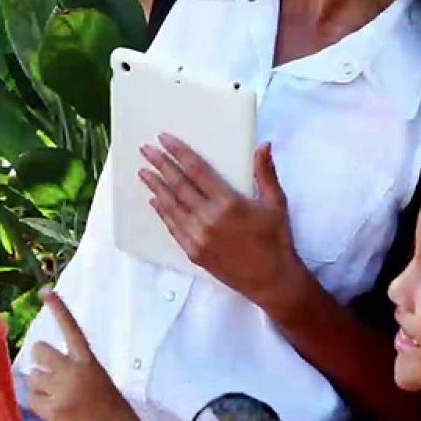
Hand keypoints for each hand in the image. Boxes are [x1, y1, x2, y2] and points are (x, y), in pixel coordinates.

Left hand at [25, 291, 147, 420]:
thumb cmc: (113, 411)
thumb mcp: (100, 380)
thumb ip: (77, 370)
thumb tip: (50, 368)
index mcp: (89, 362)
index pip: (72, 330)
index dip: (58, 309)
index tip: (46, 291)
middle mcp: (74, 373)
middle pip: (40, 351)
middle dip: (41, 361)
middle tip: (50, 374)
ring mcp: (62, 393)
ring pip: (33, 379)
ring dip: (40, 387)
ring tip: (59, 400)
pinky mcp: (53, 412)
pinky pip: (32, 400)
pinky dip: (39, 405)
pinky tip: (55, 412)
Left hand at [140, 136, 304, 310]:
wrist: (272, 281)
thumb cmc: (276, 240)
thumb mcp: (276, 203)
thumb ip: (265, 173)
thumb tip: (263, 145)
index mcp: (229, 203)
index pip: (197, 170)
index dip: (179, 153)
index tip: (164, 139)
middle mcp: (209, 219)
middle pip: (179, 186)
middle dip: (161, 166)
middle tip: (146, 151)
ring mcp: (199, 237)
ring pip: (171, 207)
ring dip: (156, 188)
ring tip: (143, 172)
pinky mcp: (194, 253)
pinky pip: (174, 228)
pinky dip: (163, 213)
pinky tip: (155, 201)